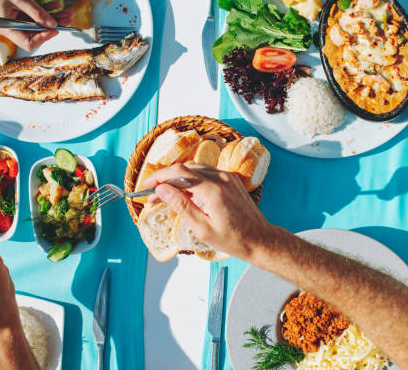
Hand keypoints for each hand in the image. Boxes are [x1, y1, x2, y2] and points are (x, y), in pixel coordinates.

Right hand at [0, 0, 71, 50]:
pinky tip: (55, 5)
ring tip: (67, 13)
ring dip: (51, 18)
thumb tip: (52, 24)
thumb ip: (36, 12)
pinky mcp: (17, 13)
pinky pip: (33, 15)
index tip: (56, 29)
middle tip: (68, 20)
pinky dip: (44, 10)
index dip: (43, 38)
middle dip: (52, 27)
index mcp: (6, 28)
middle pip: (35, 33)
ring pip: (37, 24)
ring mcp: (14, 20)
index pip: (28, 42)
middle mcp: (10, 28)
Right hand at [145, 163, 279, 260]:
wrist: (260, 239)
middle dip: (166, 179)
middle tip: (152, 195)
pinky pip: (206, 174)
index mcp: (213, 190)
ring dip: (178, 179)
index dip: (159, 178)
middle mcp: (221, 178)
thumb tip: (163, 190)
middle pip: (185, 168)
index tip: (146, 186)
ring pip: (195, 169)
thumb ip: (181, 206)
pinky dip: (191, 179)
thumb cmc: (234, 239)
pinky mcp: (230, 181)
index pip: (178, 173)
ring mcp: (227, 177)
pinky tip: (184, 192)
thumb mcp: (202, 228)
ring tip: (165, 195)